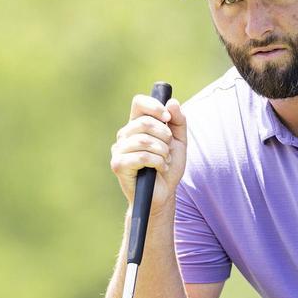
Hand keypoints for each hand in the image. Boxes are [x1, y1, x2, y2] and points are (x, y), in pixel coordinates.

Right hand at [110, 94, 187, 215]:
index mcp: (137, 125)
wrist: (163, 194)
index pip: (139, 103)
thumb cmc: (168, 167)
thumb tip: (171, 102)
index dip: (154, 106)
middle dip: (164, 135)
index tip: (168, 118)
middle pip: (144, 122)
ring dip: (162, 151)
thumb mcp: (180, 142)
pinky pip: (141, 157)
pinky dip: (157, 162)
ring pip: (143, 140)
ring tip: (165, 160)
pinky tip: (160, 168)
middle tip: (169, 148)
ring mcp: (119, 149)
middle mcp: (124, 135)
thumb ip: (179, 121)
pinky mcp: (118, 165)